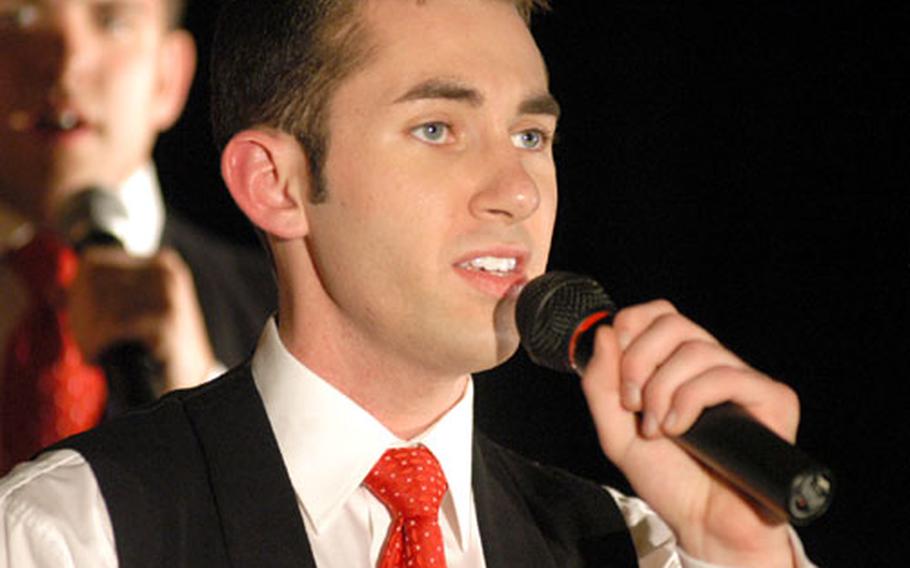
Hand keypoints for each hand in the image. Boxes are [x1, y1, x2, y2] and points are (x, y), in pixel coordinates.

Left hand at [68, 247, 215, 395]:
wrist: (190, 379)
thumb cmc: (155, 347)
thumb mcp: (130, 312)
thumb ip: (96, 296)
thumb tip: (56, 294)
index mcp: (159, 263)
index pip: (94, 262)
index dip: (76, 291)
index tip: (79, 318)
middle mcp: (166, 272)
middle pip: (95, 281)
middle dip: (82, 314)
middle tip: (87, 341)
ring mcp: (169, 294)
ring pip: (103, 303)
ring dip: (89, 332)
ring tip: (94, 351)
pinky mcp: (167, 320)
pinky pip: (115, 325)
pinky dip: (99, 344)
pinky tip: (101, 357)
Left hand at [579, 300, 798, 566]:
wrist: (703, 524)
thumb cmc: (669, 480)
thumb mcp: (616, 432)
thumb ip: (600, 384)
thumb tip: (604, 331)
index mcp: (678, 366)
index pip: (659, 314)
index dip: (632, 329)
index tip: (620, 376)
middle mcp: (712, 366)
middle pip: (673, 322)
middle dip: (639, 362)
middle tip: (631, 404)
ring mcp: (743, 380)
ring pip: (696, 349)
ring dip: (663, 390)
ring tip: (659, 429)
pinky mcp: (772, 399)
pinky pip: (727, 376)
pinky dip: (692, 400)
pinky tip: (681, 429)